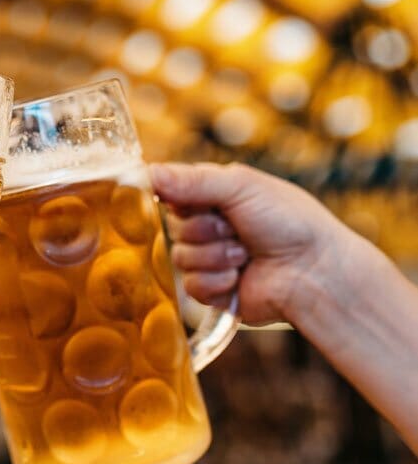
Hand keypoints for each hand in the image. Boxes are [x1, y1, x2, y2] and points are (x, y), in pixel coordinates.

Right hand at [150, 162, 352, 324]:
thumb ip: (192, 180)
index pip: (170, 192)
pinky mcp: (212, 291)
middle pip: (173, 228)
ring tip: (246, 254)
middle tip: (236, 228)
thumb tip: (148, 171)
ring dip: (216, 256)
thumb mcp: (241, 187)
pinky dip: (217, 281)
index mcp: (213, 196)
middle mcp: (207, 227)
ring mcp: (209, 260)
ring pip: (180, 258)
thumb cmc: (290, 221)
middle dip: (206, 230)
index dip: (177, 198)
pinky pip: (191, 286)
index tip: (192, 201)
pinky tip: (241, 276)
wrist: (316, 271)